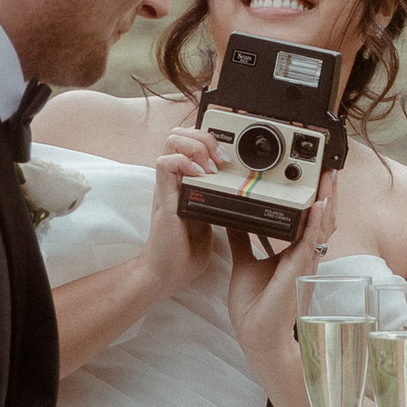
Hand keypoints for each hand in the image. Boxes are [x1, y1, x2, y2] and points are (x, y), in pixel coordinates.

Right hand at [133, 123, 222, 307]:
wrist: (168, 273)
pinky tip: (198, 176)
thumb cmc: (186, 251)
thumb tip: (243, 191)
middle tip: (220, 157)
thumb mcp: (211, 218)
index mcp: (186, 181)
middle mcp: (175, 179)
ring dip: (195, 145)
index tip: (228, 154)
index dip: (209, 138)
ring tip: (209, 165)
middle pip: (181, 133)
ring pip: (171, 140)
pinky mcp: (163, 197)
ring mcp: (167, 186)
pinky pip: (163, 163)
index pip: (192, 141)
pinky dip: (182, 162)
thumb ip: (219, 201)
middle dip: (204, 136)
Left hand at [220, 182, 335, 365]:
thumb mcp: (244, 261)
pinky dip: (316, 222)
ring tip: (329, 176)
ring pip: (321, 225)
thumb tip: (231, 214)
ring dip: (327, 199)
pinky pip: (310, 242)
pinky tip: (319, 204)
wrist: (255, 334)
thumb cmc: (255, 305)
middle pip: (321, 217)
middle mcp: (302, 254)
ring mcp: (303, 262)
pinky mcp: (298, 270)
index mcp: (292, 252)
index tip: (313, 174)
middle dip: (326, 191)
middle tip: (327, 166)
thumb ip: (242, 238)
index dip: (313, 196)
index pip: (308, 218)